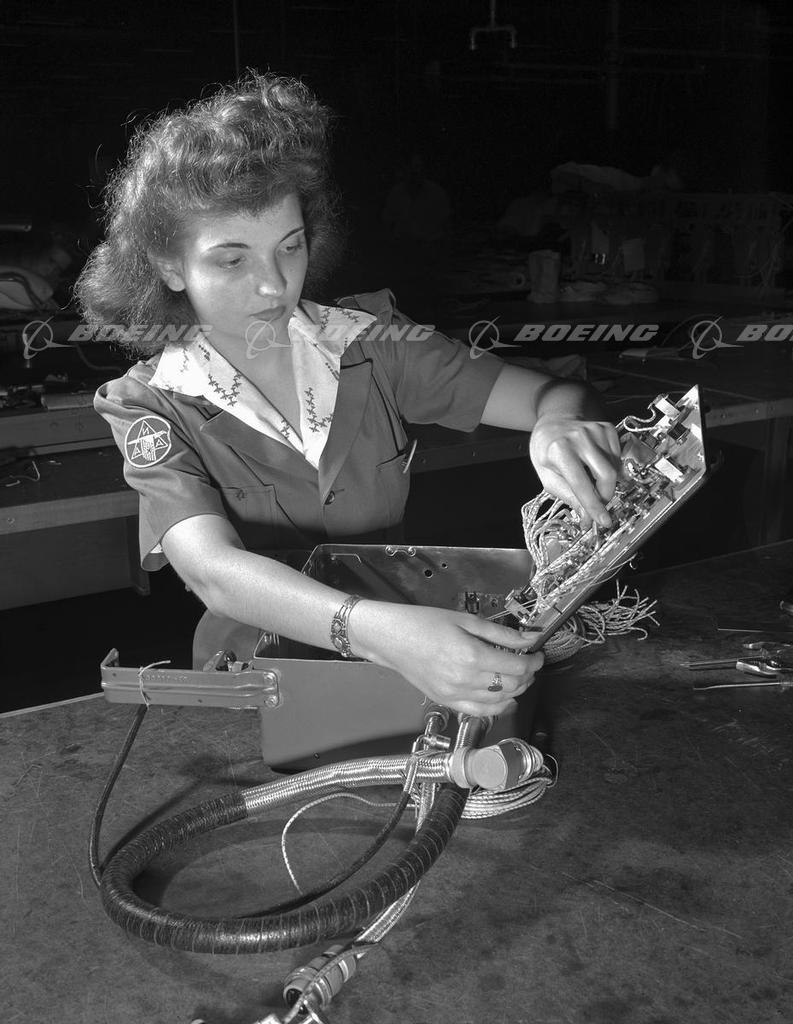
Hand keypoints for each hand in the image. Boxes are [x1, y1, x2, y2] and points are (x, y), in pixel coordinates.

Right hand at [347, 601, 543, 716]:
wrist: (392, 638)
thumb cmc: (425, 623)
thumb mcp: (466, 620)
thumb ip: (501, 633)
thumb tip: (529, 640)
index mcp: (471, 656)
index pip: (517, 667)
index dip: (534, 662)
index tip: (537, 653)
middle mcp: (464, 680)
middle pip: (512, 686)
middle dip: (527, 675)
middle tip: (529, 663)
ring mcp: (455, 695)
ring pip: (500, 701)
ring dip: (516, 690)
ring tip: (517, 676)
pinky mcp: (447, 702)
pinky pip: (480, 712)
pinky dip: (497, 706)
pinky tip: (503, 696)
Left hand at [529, 414, 621, 527]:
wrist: (554, 421)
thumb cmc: (547, 449)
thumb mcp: (548, 476)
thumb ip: (568, 496)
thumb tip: (587, 517)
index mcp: (560, 450)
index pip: (581, 484)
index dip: (594, 506)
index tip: (603, 521)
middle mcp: (580, 437)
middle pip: (607, 475)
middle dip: (605, 495)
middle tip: (596, 504)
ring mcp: (597, 431)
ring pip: (615, 468)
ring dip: (606, 482)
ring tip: (590, 480)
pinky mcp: (608, 429)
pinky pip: (617, 458)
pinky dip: (610, 468)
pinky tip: (595, 466)